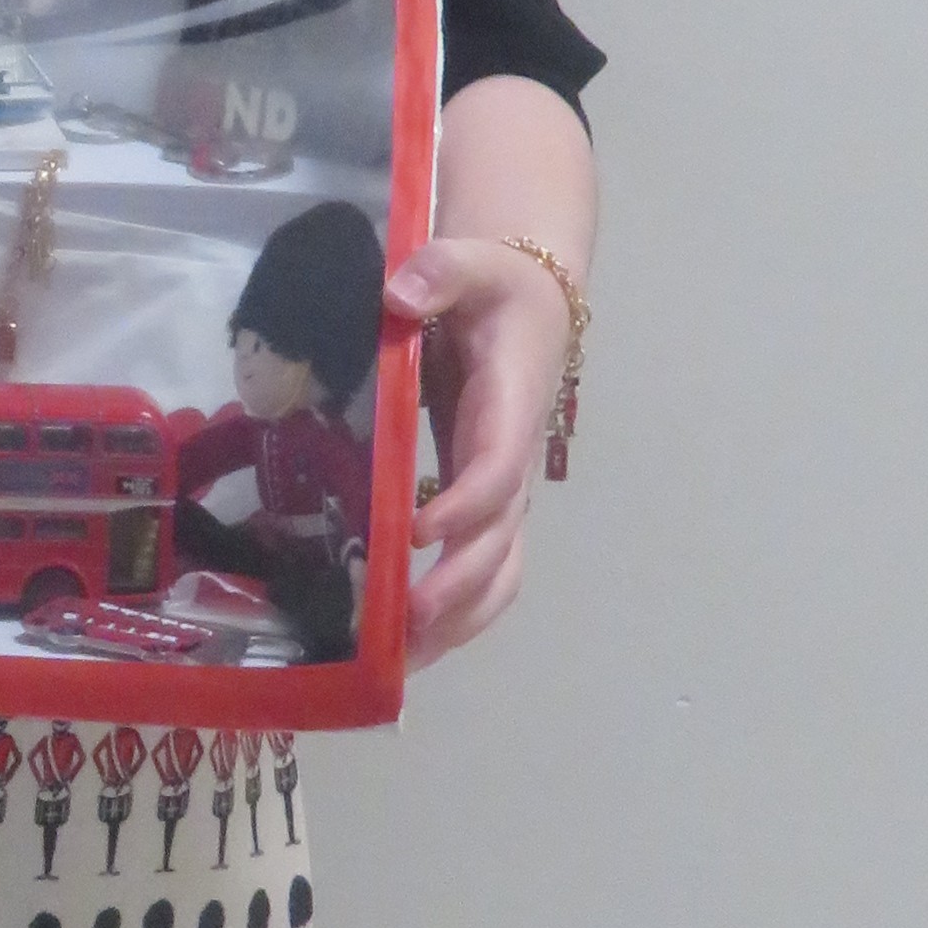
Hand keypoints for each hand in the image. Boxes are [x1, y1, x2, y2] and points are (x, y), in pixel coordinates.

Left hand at [384, 234, 566, 663]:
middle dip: (456, 590)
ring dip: (457, 623)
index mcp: (510, 409)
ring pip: (499, 575)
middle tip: (402, 626)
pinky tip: (404, 650)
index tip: (416, 532)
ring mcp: (500, 494)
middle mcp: (511, 465)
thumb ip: (442, 270)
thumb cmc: (498, 287)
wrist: (528, 305)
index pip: (497, 471)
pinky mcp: (482, 507)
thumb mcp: (473, 262)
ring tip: (399, 666)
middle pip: (499, 544)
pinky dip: (454, 617)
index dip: (464, 505)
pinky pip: (483, 574)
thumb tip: (402, 291)